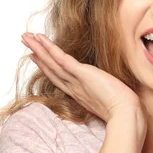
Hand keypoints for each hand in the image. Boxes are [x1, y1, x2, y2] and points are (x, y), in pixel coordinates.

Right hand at [21, 33, 145, 125]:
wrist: (126, 114)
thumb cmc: (124, 110)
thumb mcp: (110, 100)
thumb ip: (105, 94)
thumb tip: (111, 90)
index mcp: (80, 94)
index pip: (59, 78)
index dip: (47, 67)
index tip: (37, 57)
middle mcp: (75, 88)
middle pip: (51, 69)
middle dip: (38, 54)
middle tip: (25, 42)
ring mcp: (77, 81)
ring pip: (53, 62)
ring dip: (39, 48)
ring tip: (26, 37)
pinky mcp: (82, 74)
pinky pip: (62, 60)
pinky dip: (51, 49)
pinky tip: (41, 39)